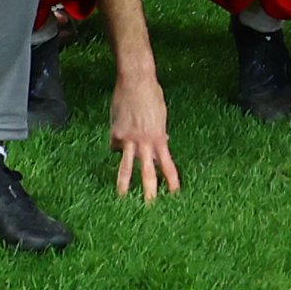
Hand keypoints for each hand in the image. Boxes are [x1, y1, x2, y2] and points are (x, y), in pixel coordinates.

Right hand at [106, 68, 180, 198]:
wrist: (136, 80)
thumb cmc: (151, 94)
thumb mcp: (160, 116)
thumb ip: (159, 133)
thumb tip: (160, 143)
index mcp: (160, 138)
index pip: (167, 165)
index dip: (171, 180)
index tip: (175, 194)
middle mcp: (145, 142)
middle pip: (148, 173)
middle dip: (149, 192)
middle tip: (150, 209)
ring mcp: (128, 139)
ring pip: (126, 167)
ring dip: (124, 185)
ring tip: (121, 199)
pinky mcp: (115, 133)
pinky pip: (115, 145)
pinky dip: (117, 144)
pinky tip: (119, 136)